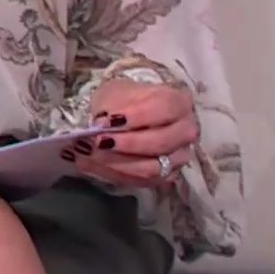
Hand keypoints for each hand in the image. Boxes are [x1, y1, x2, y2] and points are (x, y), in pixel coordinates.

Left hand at [69, 79, 198, 187]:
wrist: (126, 116)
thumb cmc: (124, 101)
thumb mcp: (114, 92)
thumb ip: (111, 106)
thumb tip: (101, 123)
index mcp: (179, 103)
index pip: (165, 108)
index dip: (137, 116)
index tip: (108, 120)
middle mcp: (186, 132)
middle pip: (161, 142)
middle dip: (126, 144)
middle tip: (97, 141)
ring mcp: (178, 157)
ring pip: (152, 168)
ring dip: (117, 163)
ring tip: (88, 154)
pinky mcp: (165, 177)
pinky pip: (141, 182)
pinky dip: (112, 173)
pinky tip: (89, 164)